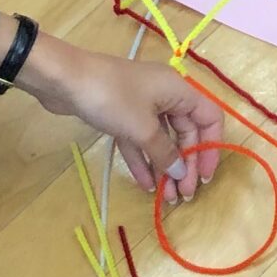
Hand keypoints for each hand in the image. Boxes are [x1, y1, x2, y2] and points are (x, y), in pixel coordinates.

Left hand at [14, 37, 219, 200]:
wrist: (64, 79)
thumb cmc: (112, 98)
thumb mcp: (142, 128)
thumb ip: (165, 152)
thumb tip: (181, 173)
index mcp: (179, 90)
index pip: (210, 118)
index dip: (211, 148)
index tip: (204, 177)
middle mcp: (166, 96)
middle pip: (186, 133)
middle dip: (185, 164)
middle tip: (183, 194)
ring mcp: (142, 105)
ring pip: (161, 139)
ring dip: (164, 166)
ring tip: (166, 196)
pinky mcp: (122, 113)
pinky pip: (139, 140)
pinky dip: (143, 159)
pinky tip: (145, 184)